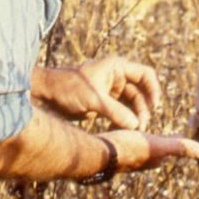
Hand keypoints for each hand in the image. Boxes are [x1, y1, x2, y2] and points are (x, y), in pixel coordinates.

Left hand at [33, 57, 160, 130]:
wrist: (43, 95)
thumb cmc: (66, 89)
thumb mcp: (94, 100)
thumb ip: (116, 112)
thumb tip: (136, 126)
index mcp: (116, 67)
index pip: (145, 75)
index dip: (153, 90)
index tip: (154, 107)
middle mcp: (116, 77)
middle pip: (139, 92)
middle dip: (142, 109)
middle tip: (142, 126)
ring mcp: (110, 90)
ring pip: (131, 104)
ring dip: (134, 116)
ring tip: (134, 131)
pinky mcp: (103, 103)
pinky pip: (120, 111)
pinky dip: (123, 120)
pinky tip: (121, 130)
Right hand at [101, 130, 198, 170]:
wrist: (94, 152)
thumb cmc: (126, 147)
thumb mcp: (157, 144)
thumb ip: (180, 147)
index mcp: (153, 159)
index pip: (168, 152)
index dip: (174, 143)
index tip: (179, 136)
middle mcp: (139, 161)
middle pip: (154, 151)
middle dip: (159, 144)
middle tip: (165, 135)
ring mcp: (124, 157)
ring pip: (138, 147)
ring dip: (142, 140)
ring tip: (144, 130)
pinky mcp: (110, 150)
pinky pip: (122, 142)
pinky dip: (126, 135)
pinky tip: (121, 129)